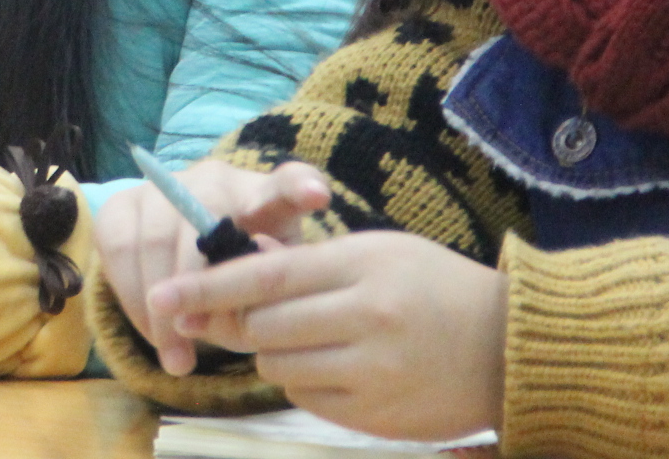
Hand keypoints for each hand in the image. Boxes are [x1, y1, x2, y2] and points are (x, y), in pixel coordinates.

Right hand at [100, 160, 329, 376]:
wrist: (188, 252)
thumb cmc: (241, 275)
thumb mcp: (266, 285)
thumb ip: (264, 295)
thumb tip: (238, 312)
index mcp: (264, 197)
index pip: (286, 183)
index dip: (300, 186)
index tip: (317, 197)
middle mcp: (214, 179)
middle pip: (201, 221)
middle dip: (197, 289)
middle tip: (197, 350)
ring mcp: (163, 185)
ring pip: (154, 237)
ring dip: (160, 307)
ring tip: (175, 359)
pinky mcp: (122, 202)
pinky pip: (117, 247)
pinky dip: (131, 296)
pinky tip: (150, 333)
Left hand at [151, 230, 507, 441]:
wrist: (508, 347)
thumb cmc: (434, 286)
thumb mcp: (375, 252)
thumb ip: (309, 264)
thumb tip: (235, 274)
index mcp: (360, 265)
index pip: (264, 277)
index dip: (206, 287)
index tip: (160, 296)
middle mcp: (364, 318)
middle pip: (262, 327)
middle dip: (245, 323)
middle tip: (253, 316)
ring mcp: (371, 372)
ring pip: (278, 367)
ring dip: (277, 354)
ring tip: (315, 339)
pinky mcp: (375, 416)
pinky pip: (308, 399)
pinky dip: (308, 383)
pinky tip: (341, 368)